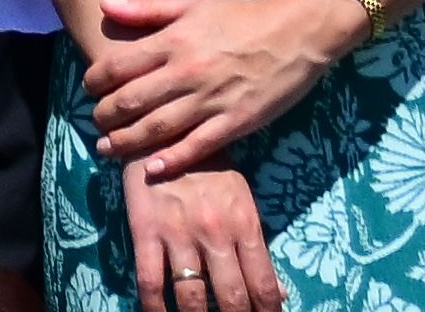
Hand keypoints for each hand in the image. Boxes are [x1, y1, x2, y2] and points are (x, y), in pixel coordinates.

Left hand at [72, 0, 354, 177]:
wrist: (295, 33)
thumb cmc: (241, 17)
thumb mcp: (192, 5)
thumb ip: (146, 9)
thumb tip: (105, 5)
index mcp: (174, 41)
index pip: (119, 65)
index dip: (95, 80)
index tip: (88, 89)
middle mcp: (187, 73)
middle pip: (132, 101)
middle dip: (105, 116)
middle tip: (95, 123)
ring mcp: (211, 100)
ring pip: (158, 127)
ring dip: (127, 141)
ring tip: (107, 148)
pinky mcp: (235, 122)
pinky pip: (198, 146)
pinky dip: (172, 160)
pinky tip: (152, 169)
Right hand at [113, 153, 287, 311]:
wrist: (162, 131)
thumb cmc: (209, 167)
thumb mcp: (242, 201)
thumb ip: (258, 249)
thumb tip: (279, 295)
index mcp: (245, 224)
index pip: (263, 285)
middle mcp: (216, 232)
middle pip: (232, 299)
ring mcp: (179, 233)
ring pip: (192, 298)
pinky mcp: (146, 231)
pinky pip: (150, 282)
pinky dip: (155, 310)